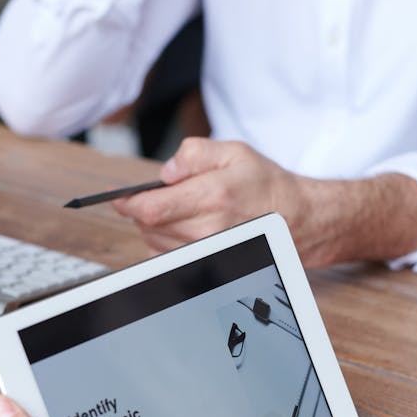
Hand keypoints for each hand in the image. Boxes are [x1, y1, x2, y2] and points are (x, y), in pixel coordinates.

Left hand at [113, 138, 336, 264]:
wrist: (296, 219)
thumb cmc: (264, 185)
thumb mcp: (234, 152)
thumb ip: (194, 153)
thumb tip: (166, 172)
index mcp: (213, 196)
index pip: (150, 208)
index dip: (127, 203)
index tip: (119, 198)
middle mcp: (208, 229)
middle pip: (148, 227)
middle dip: (144, 210)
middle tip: (160, 197)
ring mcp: (208, 252)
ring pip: (154, 243)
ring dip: (155, 227)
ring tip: (179, 212)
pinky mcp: (207, 265)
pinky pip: (167, 258)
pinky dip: (165, 244)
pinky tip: (184, 230)